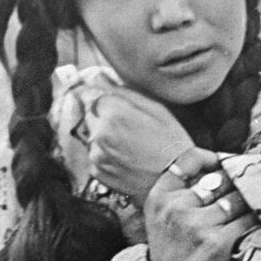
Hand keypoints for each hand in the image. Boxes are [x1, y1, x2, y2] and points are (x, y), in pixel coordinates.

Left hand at [87, 87, 192, 205]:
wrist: (175, 182)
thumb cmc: (171, 143)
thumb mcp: (155, 108)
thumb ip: (123, 92)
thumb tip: (99, 78)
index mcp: (113, 113)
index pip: (86, 94)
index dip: (93, 93)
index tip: (100, 94)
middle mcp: (99, 134)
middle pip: (88, 114)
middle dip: (102, 114)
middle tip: (126, 123)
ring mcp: (95, 154)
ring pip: (91, 134)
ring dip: (103, 134)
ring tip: (129, 142)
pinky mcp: (96, 171)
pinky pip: (95, 153)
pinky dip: (105, 152)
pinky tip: (126, 156)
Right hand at [143, 147, 257, 260]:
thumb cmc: (169, 253)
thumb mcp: (161, 217)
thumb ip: (182, 192)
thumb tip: (224, 169)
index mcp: (160, 196)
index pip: (190, 159)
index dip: (215, 158)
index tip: (230, 166)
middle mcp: (175, 206)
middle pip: (221, 178)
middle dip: (242, 182)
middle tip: (260, 182)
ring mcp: (195, 224)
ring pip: (238, 198)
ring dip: (254, 202)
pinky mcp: (216, 242)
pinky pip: (247, 220)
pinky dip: (259, 221)